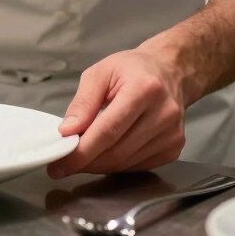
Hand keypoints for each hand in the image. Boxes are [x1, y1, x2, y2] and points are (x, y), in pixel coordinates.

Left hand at [47, 49, 186, 177]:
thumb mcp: (101, 73)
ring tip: (83, 155)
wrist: (170, 71)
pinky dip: (117, 164)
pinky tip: (106, 152)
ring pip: (125, 163)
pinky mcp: (174, 148)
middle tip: (65, 163)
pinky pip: (137, 166)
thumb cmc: (133, 69)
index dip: (82, 152)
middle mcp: (163, 114)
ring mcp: (171, 134)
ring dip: (99, 165)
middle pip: (116, 151)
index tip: (60, 164)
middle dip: (86, 161)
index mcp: (143, 90)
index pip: (108, 131)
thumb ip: (83, 102)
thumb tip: (67, 131)